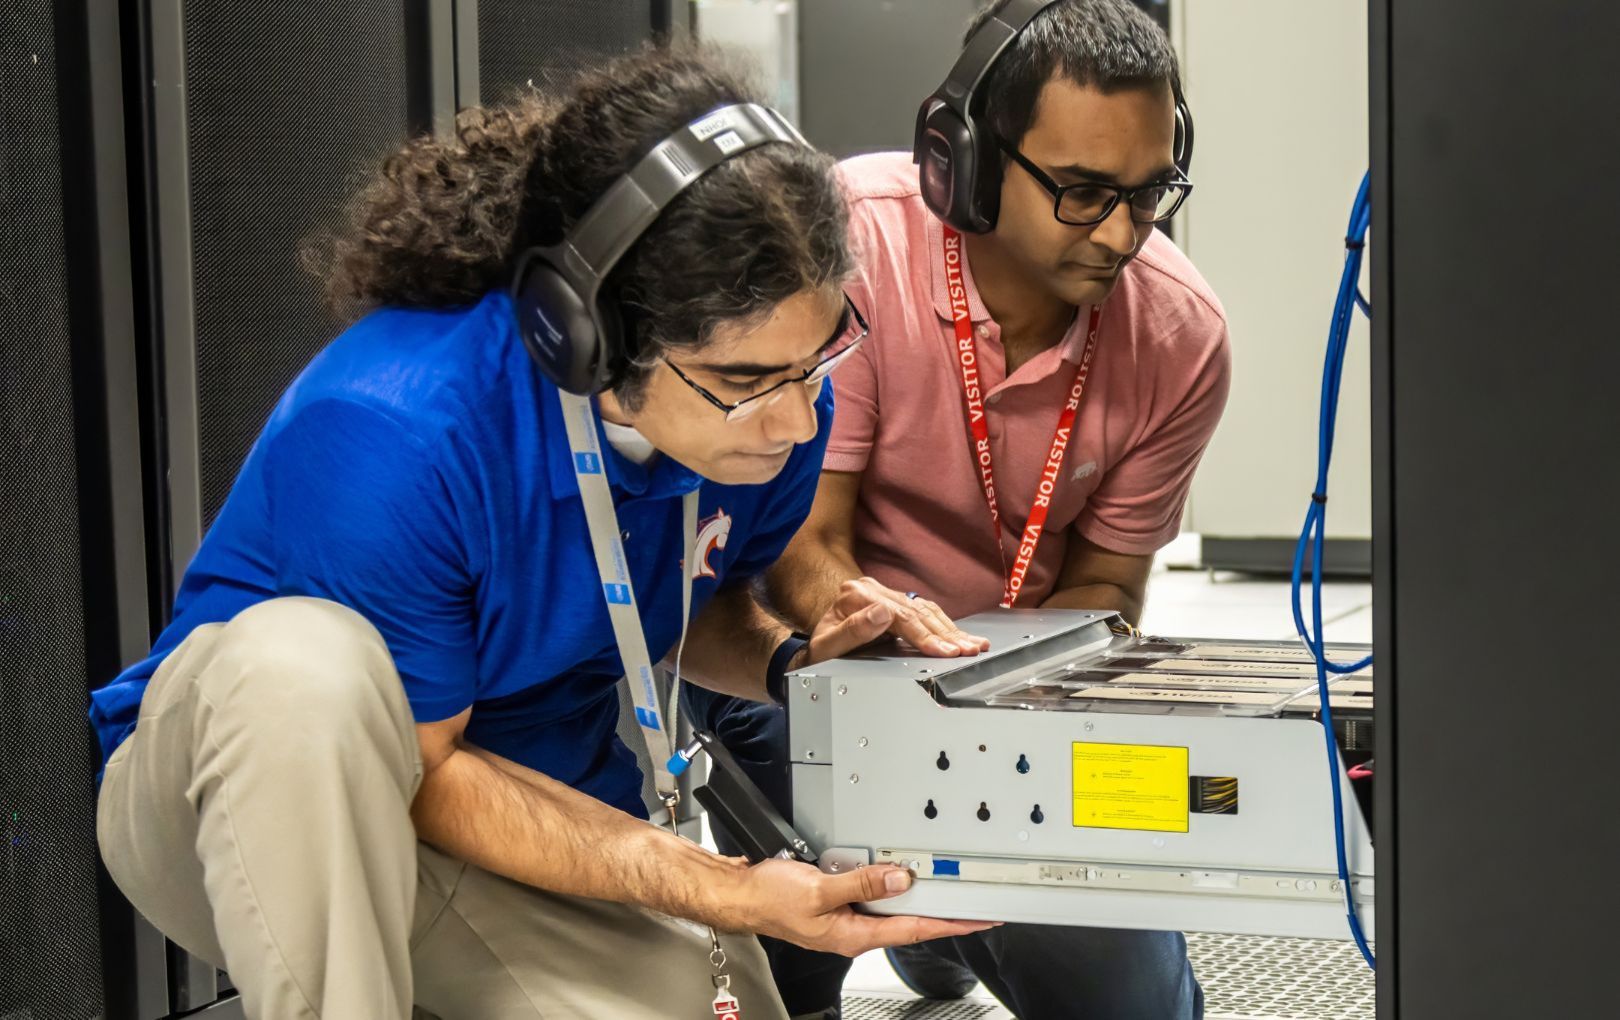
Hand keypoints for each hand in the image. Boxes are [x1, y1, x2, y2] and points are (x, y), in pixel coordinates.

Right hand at [732, 858, 996, 955]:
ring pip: (890, 906)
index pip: (915, 930)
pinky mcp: (836, 902)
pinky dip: (888, 884)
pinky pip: (871, 894)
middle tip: (974, 904)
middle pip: (908, 920)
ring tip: (947, 889)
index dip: (951, 925)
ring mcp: (845, 917)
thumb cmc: (770, 899)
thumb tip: (900, 879)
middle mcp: (854, 930)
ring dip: (916, 897)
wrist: (740, 893)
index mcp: (855, 935)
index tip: (978, 920)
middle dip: (942, 913)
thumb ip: (863, 884)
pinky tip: (897, 875)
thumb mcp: (820, 889)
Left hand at [801, 578, 989, 663]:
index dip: (923, 635)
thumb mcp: (827, 645)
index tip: (941, 650)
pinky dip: (945, 626)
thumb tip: (882, 613)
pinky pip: (925, 612)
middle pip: (917, 612)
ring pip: (926, 610)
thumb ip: (854, 630)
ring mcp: (886, 595)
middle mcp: (873, 590)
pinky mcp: (896, 603)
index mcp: (857, 595)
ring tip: (974, 645)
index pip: (899, 616)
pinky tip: (961, 636)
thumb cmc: (818, 651)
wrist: (812, 648)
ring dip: (951, 630)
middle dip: (945, 635)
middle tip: (968, 650)